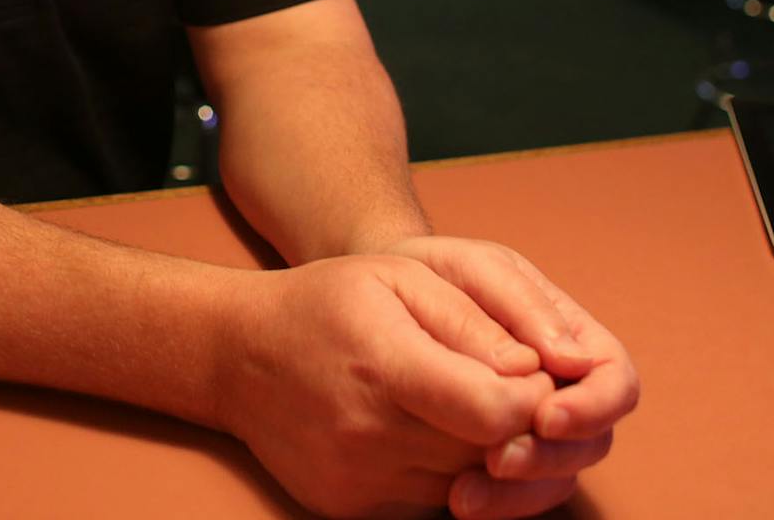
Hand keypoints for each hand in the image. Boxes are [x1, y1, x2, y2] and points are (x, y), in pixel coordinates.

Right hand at [212, 254, 555, 518]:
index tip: (531, 372)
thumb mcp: (399, 277)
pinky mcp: (352, 508)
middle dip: (514, 423)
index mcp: (385, 366)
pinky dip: (443, 470)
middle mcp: (369, 435)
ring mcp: (357, 481)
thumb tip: (533, 369)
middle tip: (502, 385)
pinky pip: (430, 501)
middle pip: (488, 452)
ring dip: (480, 450)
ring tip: (460, 403)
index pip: (495, 412)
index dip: (533, 397)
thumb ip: (470, 320)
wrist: (240, 356)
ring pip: (464, 482)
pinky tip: (425, 429)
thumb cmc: (328, 303)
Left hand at [384, 236, 640, 519]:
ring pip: (557, 477)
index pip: (615, 380)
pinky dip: (494, 502)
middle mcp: (561, 387)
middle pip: (592, 441)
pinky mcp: (495, 456)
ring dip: (520, 490)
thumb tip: (573, 361)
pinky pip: (517, 494)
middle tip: (499, 458)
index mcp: (572, 337)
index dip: (595, 406)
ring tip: (466, 490)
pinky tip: (457, 498)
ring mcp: (532, 427)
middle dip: (552, 457)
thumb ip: (524, 304)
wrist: (376, 300)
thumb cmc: (436, 276)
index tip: (546, 416)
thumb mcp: (476, 270)